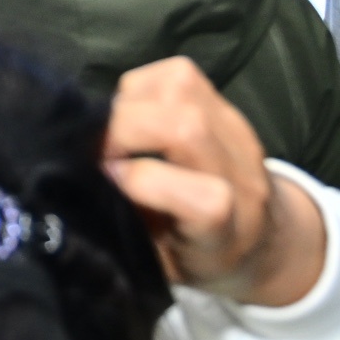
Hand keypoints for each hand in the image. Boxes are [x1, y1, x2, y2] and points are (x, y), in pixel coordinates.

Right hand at [107, 57, 326, 305]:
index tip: (106, 181)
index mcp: (227, 235)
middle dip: (123, 129)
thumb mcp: (160, 265)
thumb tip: (75, 185)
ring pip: (182, 89)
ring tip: (115, 129)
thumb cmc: (197, 257)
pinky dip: (143, 85)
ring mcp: (239, 137)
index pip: (206, 200)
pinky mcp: (229, 109)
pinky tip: (135, 111)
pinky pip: (179, 74)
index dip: (144, 182)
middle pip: (187, 128)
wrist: (264, 239)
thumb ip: (126, 228)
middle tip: (96, 149)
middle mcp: (243, 179)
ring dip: (132, 102)